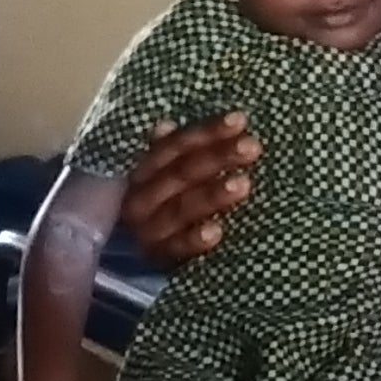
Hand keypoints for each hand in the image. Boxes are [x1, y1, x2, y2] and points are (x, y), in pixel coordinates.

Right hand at [120, 112, 257, 267]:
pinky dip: (195, 239)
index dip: (206, 132)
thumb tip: (165, 125)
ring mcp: (149, 230)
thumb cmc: (159, 206)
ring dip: (212, 195)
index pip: (174, 147)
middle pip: (181, 173)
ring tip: (243, 183)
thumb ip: (168, 153)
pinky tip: (217, 232)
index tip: (239, 121)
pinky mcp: (159, 259)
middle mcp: (141, 198)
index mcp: (143, 172)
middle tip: (252, 147)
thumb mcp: (159, 178)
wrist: (128, 254)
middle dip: (218, 157)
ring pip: (181, 208)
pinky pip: (177, 248)